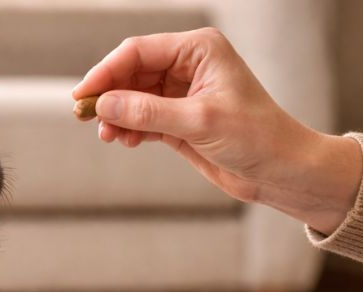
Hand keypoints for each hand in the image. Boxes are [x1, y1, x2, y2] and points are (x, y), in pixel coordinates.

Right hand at [72, 29, 361, 233]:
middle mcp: (188, 66)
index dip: (106, 72)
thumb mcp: (198, 121)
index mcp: (198, 50)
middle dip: (110, 95)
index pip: (139, 52)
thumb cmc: (255, 137)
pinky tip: (127, 141)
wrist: (280, 170)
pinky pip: (143, 118)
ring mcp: (182, 93)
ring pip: (134, 97)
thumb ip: (148, 112)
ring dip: (118, 116)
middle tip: (88, 119)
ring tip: (110, 136)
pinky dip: (130, 129)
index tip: (83, 95)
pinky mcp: (180, 120)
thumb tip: (105, 105)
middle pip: (132, 73)